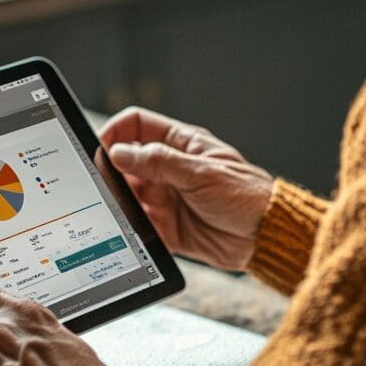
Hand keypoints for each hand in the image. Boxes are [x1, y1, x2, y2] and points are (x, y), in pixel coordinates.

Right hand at [100, 106, 273, 269]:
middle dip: (111, 171)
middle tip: (103, 182)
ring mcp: (165, 198)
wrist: (265, 239)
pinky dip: (131, 228)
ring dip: (120, 201)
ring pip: (127, 195)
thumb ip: (158, 162)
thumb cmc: (247, 196)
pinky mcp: (165, 227)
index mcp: (180, 145)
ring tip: (120, 207)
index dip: (115, 131)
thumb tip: (119, 152)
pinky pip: (138, 225)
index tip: (100, 146)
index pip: (137, 126)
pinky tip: (133, 229)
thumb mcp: (201, 173)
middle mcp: (169, 170)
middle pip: (125, 162)